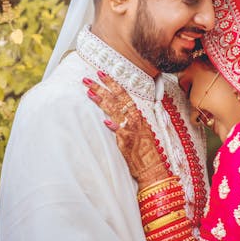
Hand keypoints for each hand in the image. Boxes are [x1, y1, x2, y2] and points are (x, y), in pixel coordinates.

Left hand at [84, 71, 169, 187]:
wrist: (152, 167)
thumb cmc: (143, 150)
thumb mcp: (137, 130)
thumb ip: (125, 119)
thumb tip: (111, 112)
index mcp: (136, 114)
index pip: (123, 93)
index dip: (112, 82)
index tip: (101, 73)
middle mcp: (134, 118)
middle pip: (117, 98)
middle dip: (102, 87)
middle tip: (88, 79)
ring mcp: (131, 129)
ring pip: (115, 110)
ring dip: (102, 100)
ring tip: (89, 92)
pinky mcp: (128, 141)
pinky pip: (121, 132)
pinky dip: (114, 126)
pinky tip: (105, 122)